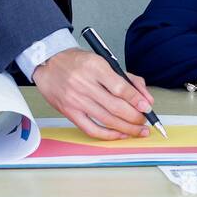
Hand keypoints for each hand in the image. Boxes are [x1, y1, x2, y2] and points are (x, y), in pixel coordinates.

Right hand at [31, 48, 154, 139]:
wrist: (49, 63)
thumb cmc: (78, 62)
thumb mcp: (104, 61)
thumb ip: (126, 78)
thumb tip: (145, 98)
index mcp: (95, 67)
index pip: (120, 87)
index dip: (136, 100)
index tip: (148, 107)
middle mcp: (85, 85)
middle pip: (115, 107)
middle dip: (135, 117)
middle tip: (145, 121)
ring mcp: (76, 100)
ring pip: (106, 120)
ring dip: (126, 128)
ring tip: (139, 131)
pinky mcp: (70, 112)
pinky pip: (91, 129)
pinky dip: (108, 135)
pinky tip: (120, 134)